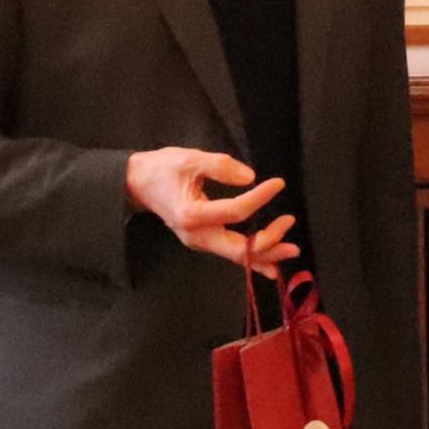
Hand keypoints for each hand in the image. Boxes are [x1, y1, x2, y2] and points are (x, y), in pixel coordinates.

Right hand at [124, 148, 297, 276]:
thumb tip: (250, 177)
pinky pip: (231, 253)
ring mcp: (199, 241)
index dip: (260, 198)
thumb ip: (220, 166)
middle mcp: (196, 235)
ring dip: (266, 254)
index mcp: (192, 215)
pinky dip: (253, 260)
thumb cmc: (162, 169)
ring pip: (237, 255)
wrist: (137, 184)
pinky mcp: (203, 240)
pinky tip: (272, 268)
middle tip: (289, 222)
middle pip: (239, 248)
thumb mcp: (189, 159)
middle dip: (268, 240)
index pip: (235, 211)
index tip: (277, 183)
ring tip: (291, 250)